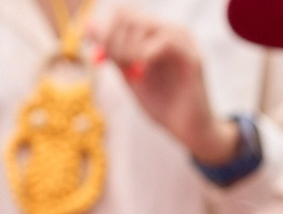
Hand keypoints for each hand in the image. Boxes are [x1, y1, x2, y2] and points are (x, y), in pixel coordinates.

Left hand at [90, 7, 237, 164]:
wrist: (187, 130)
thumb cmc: (162, 105)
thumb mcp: (130, 77)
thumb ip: (114, 55)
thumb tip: (90, 30)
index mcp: (157, 34)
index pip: (124, 14)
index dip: (105, 29)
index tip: (96, 50)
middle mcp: (171, 31)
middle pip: (130, 16)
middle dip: (113, 40)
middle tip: (114, 64)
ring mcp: (183, 42)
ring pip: (144, 25)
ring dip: (127, 49)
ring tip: (130, 71)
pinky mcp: (192, 56)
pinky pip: (163, 41)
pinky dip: (145, 54)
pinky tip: (142, 70)